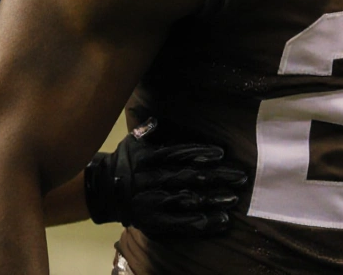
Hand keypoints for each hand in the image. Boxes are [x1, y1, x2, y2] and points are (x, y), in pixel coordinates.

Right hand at [85, 119, 247, 237]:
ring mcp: (152, 202)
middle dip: (216, 177)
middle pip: (189, 177)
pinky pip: (179, 223)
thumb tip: (156, 120)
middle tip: (240, 177)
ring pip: (187, 199)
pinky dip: (200, 222)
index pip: (178, 154)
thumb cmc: (123, 162)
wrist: (102, 192)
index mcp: (149, 159)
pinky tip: (219, 220)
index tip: (221, 154)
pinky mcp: (153, 221)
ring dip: (212, 199)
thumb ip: (146, 130)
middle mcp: (152, 179)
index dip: (200, 153)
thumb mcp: (131, 142)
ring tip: (233, 198)